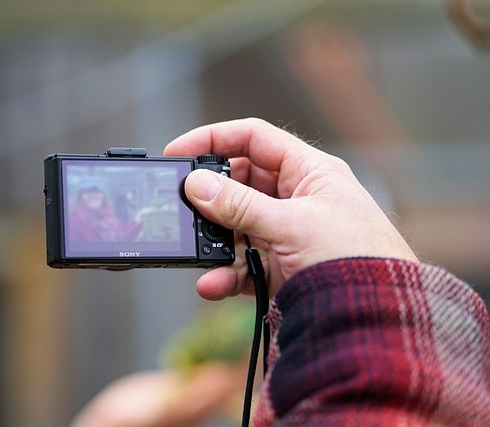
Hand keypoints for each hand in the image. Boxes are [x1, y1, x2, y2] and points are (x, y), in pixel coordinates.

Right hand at [164, 118, 416, 299]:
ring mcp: (286, 234)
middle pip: (239, 183)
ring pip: (236, 226)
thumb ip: (241, 206)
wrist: (378, 321)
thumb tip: (197, 185)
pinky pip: (241, 264)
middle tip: (181, 205)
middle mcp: (296, 199)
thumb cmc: (358, 260)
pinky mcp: (280, 268)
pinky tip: (211, 283)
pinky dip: (224, 274)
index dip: (215, 139)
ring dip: (213, 240)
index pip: (254, 139)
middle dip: (209, 195)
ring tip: (193, 248)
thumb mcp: (293, 225)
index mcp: (309, 172)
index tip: (179, 152)